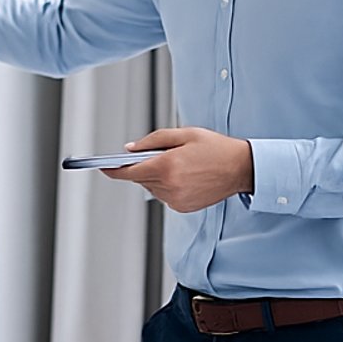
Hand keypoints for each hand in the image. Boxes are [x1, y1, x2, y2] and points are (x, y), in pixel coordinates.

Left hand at [103, 127, 254, 212]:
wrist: (241, 168)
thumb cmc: (215, 148)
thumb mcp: (184, 134)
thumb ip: (153, 140)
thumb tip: (129, 149)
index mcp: (167, 166)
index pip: (129, 171)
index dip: (112, 170)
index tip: (101, 167)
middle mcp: (169, 186)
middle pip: (139, 178)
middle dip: (141, 166)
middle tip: (159, 155)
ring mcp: (176, 199)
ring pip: (151, 187)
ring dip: (155, 176)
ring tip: (178, 164)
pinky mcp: (182, 207)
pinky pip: (164, 195)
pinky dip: (167, 186)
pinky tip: (184, 176)